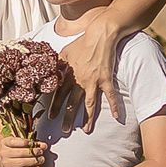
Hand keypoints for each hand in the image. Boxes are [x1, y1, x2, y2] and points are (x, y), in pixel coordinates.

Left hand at [58, 10, 125, 133]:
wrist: (100, 36)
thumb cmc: (82, 42)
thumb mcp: (64, 52)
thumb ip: (57, 64)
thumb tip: (48, 72)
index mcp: (69, 75)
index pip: (59, 94)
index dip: (54, 106)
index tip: (50, 117)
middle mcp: (80, 81)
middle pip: (72, 103)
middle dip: (67, 117)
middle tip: (64, 130)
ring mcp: (94, 82)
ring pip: (89, 104)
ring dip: (87, 118)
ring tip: (85, 130)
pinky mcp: (106, 80)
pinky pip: (111, 96)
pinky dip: (114, 106)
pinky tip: (117, 117)